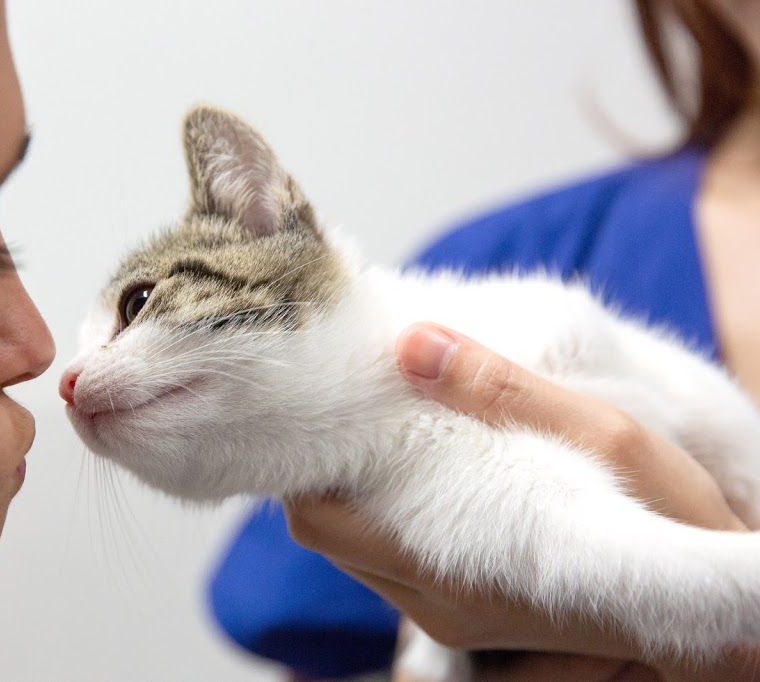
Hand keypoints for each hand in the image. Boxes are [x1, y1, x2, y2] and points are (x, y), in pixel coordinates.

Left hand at [286, 322, 753, 679]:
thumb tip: (413, 341)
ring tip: (393, 432)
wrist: (728, 615)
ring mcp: (452, 619)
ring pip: (357, 550)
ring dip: (363, 494)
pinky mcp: (472, 619)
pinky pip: (396, 566)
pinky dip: (393, 519)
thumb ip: (505, 392)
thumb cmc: (682, 524)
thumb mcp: (609, 441)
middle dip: (331, 469)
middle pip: (325, 533)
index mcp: (448, 569)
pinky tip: (430, 474)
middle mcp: (437, 606)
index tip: (327, 406)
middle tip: (359, 406)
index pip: (317, 519)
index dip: (309, 461)